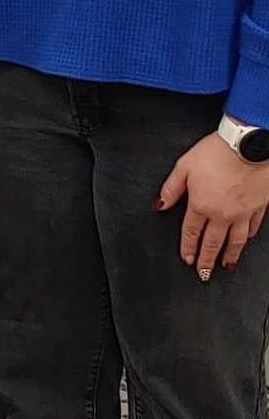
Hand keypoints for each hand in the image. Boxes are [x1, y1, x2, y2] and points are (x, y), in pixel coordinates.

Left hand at [156, 132, 268, 278]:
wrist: (249, 144)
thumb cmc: (217, 152)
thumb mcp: (184, 166)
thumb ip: (171, 188)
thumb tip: (160, 204)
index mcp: (201, 205)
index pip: (191, 233)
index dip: (187, 249)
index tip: (186, 260)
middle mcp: (223, 214)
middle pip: (212, 243)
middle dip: (206, 261)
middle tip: (203, 274)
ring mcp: (244, 212)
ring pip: (235, 241)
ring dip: (229, 256)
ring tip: (225, 267)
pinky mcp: (260, 206)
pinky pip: (253, 228)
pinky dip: (248, 238)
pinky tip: (245, 242)